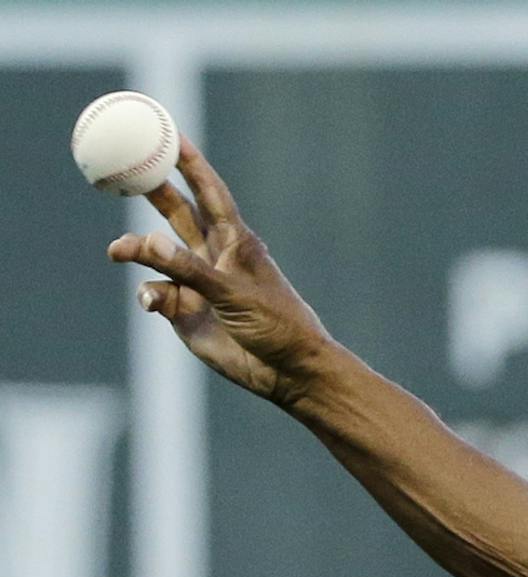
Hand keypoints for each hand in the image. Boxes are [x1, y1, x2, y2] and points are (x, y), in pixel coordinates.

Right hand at [107, 137, 332, 406]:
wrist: (286, 370)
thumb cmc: (276, 323)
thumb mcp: (232, 292)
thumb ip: (188, 268)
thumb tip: (145, 242)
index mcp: (235, 241)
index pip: (209, 192)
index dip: (190, 163)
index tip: (169, 133)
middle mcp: (213, 256)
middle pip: (176, 212)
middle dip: (152, 190)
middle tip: (122, 168)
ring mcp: (196, 283)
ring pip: (155, 254)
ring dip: (135, 249)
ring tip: (118, 252)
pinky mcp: (184, 310)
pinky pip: (155, 293)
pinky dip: (149, 296)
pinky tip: (153, 305)